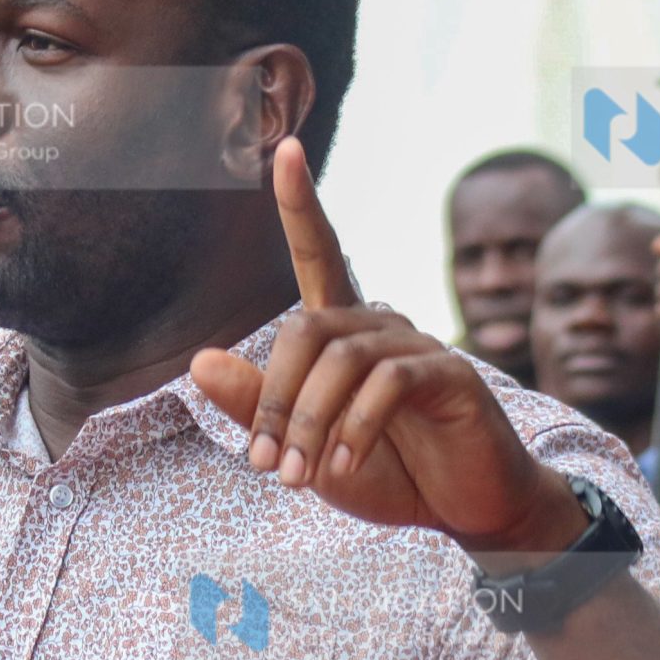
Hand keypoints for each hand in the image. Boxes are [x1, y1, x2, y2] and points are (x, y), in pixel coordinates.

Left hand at [189, 140, 586, 555]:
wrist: (460, 509)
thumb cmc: (383, 472)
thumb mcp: (302, 450)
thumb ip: (256, 407)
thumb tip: (199, 358)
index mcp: (342, 333)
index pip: (318, 253)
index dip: (301, 204)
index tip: (286, 149)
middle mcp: (379, 325)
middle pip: (306, 329)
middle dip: (275, 402)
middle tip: (265, 466)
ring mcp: (419, 344)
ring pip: (341, 358)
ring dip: (308, 423)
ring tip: (300, 477)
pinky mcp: (451, 373)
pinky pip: (387, 381)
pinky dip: (354, 428)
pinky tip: (344, 467)